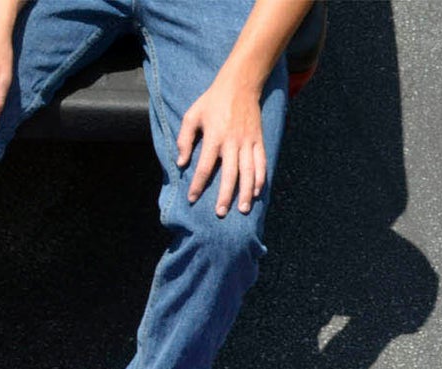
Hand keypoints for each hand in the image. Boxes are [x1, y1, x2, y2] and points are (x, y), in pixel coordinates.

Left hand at [176, 73, 267, 214]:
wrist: (240, 83)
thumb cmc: (212, 101)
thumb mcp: (192, 115)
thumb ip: (184, 139)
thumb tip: (180, 163)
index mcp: (214, 136)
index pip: (205, 166)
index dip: (198, 184)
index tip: (192, 198)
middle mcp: (232, 141)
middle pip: (229, 173)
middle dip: (225, 195)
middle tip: (220, 213)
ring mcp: (247, 141)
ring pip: (248, 171)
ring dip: (247, 192)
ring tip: (244, 210)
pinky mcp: (258, 139)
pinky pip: (261, 161)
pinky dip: (260, 177)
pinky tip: (258, 192)